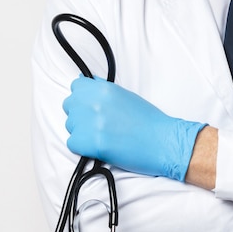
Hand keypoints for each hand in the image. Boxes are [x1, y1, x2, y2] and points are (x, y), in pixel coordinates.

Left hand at [63, 76, 206, 180]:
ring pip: (70, 126)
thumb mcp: (126, 96)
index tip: (90, 107)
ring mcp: (92, 122)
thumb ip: (103, 90)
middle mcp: (95, 102)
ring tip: (103, 137)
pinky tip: (99, 147)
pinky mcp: (92, 142)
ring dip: (82, 132)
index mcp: (104, 89)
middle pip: (69, 107)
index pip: (76, 87)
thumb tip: (85, 83)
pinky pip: (72, 144)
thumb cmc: (150, 122)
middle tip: (97, 125)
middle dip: (80, 115)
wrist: (163, 142)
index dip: (82, 98)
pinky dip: (83, 148)